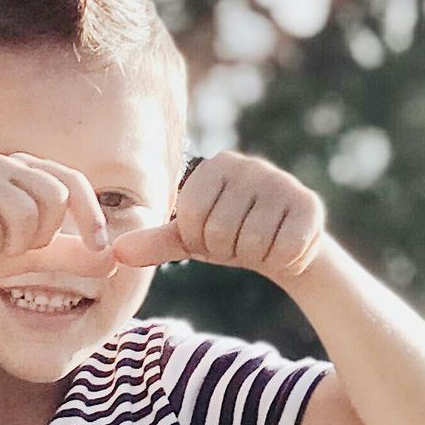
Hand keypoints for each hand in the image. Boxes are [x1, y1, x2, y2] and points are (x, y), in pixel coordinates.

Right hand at [0, 152, 113, 298]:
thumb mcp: (34, 255)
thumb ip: (70, 254)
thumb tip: (113, 262)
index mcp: (25, 169)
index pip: (72, 183)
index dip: (92, 217)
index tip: (99, 249)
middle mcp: (3, 164)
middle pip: (53, 199)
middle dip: (41, 236)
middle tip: (15, 246)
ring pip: (24, 216)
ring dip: (11, 246)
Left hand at [111, 152, 325, 283]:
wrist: (285, 246)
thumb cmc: (230, 237)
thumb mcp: (190, 239)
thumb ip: (154, 242)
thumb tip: (115, 251)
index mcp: (214, 166)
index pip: (189, 218)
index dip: (199, 240)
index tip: (212, 235)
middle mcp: (249, 165)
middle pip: (219, 233)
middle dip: (226, 250)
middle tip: (240, 240)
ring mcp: (281, 182)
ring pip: (251, 244)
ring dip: (254, 256)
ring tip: (261, 241)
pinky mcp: (309, 204)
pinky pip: (283, 249)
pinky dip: (281, 259)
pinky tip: (283, 244)